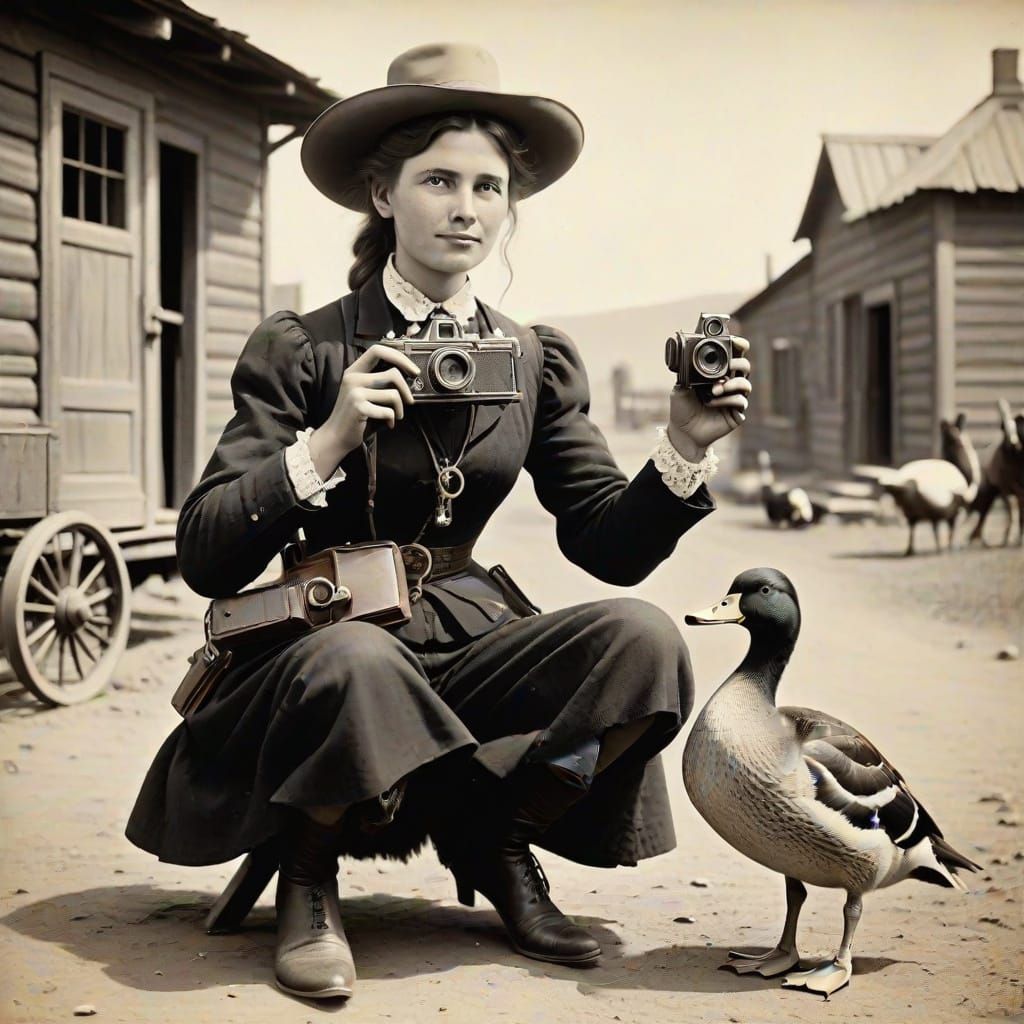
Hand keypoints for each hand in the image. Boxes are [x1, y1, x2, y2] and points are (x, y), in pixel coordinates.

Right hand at [307, 344, 419, 475]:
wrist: (337, 437)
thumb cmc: (357, 416)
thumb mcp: (366, 393)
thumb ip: (382, 382)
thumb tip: (409, 377)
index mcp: (355, 371)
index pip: (378, 350)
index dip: (399, 357)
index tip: (413, 370)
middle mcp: (353, 378)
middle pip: (393, 373)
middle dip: (406, 389)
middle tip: (409, 401)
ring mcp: (354, 392)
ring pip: (393, 394)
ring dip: (400, 408)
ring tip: (395, 416)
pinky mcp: (358, 407)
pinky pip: (388, 411)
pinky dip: (392, 420)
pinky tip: (387, 424)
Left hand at [667, 336, 751, 459]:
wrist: (683, 432)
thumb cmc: (682, 408)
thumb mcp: (680, 387)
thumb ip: (686, 372)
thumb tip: (688, 355)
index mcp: (717, 374)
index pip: (732, 356)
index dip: (738, 346)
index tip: (737, 342)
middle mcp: (728, 384)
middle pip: (745, 366)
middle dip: (739, 363)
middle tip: (729, 367)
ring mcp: (734, 398)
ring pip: (746, 384)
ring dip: (732, 384)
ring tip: (715, 389)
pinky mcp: (737, 413)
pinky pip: (740, 402)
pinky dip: (727, 400)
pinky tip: (712, 403)